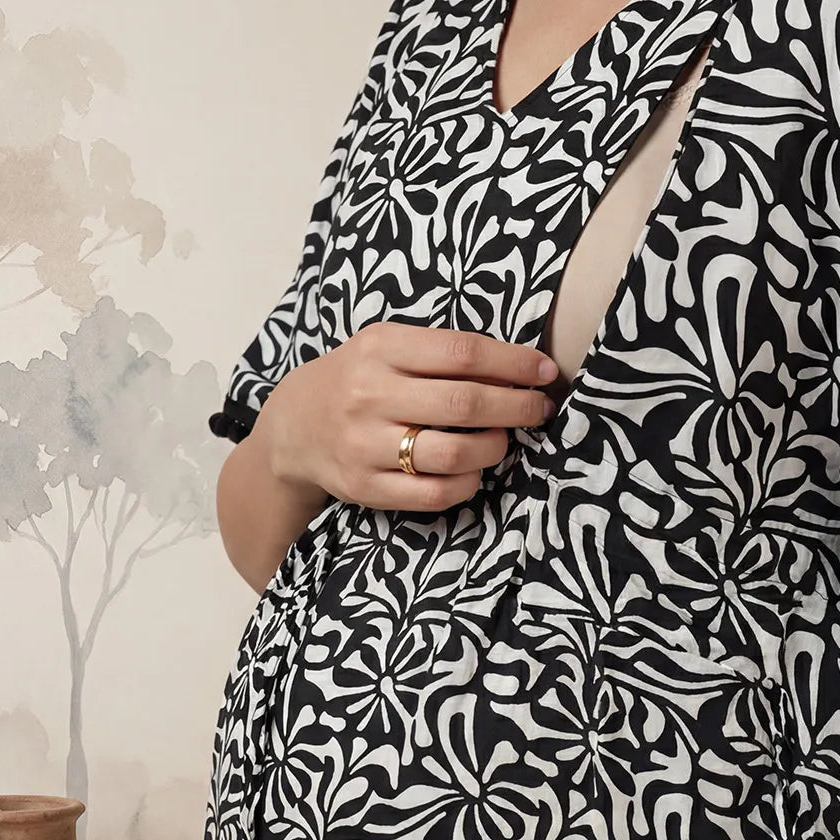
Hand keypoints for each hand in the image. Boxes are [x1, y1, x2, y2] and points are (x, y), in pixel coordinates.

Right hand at [258, 322, 558, 511]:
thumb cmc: (359, 379)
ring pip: (453, 453)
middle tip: (539, 409)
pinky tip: (474, 470)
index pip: (462, 354)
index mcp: (380, 349)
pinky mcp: (365, 487)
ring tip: (502, 440)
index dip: (513, 364)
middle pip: (465, 404)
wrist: (294, 427)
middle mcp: (369, 396)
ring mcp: (365, 445)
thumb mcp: (387, 346)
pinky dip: (468, 483)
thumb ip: (441, 352)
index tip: (544, 372)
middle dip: (517, 407)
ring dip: (494, 448)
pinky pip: (434, 493)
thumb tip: (521, 367)